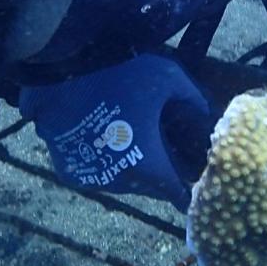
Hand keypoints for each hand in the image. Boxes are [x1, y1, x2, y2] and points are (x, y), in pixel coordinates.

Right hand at [19, 54, 210, 210]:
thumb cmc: (119, 75)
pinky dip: (105, 163)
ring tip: (136, 144)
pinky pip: (97, 173)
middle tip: (166, 153)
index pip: (178, 195)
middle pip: (150, 187)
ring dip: (132, 169)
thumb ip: (192, 98)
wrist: (60, 70)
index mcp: (149, 165)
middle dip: (160, 174)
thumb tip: (206, 114)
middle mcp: (121, 180)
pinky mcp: (70, 171)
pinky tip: (109, 141)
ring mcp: (92, 178)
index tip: (193, 185)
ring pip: (122, 182)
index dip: (188, 192)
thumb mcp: (167, 77)